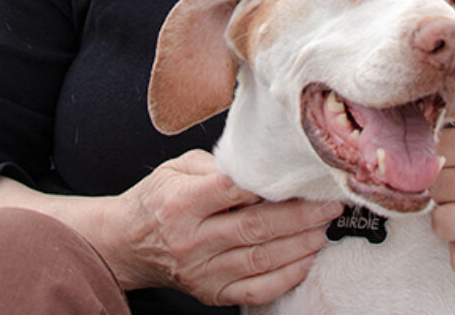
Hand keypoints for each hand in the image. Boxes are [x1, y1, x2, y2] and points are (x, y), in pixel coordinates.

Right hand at [112, 149, 342, 305]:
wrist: (127, 244)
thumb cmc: (158, 198)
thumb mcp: (178, 167)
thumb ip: (217, 166)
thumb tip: (260, 161)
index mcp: (182, 202)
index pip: (233, 190)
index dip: (271, 183)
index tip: (301, 175)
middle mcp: (192, 240)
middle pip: (256, 227)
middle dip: (301, 215)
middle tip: (328, 204)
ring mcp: (202, 271)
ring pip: (261, 259)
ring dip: (300, 244)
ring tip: (324, 228)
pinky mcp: (210, 293)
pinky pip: (255, 290)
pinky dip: (285, 277)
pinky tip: (306, 260)